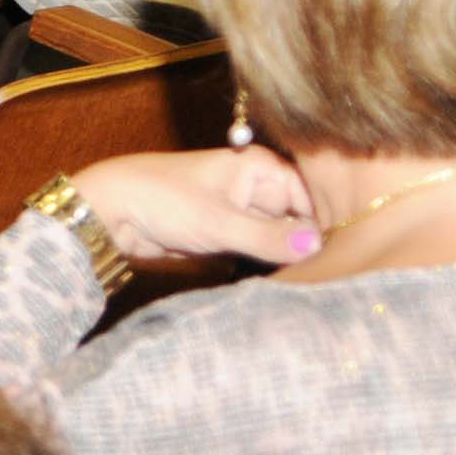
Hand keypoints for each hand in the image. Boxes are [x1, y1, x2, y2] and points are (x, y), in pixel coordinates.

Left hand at [72, 148, 318, 266]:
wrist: (112, 212)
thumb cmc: (161, 200)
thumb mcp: (218, 222)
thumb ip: (269, 237)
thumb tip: (318, 246)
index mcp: (260, 168)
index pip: (313, 197)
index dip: (329, 227)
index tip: (343, 259)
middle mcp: (258, 188)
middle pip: (301, 221)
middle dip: (310, 249)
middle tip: (329, 281)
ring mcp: (245, 213)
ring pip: (283, 241)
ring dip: (290, 262)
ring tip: (311, 287)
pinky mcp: (232, 237)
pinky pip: (262, 254)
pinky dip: (270, 268)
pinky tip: (284, 286)